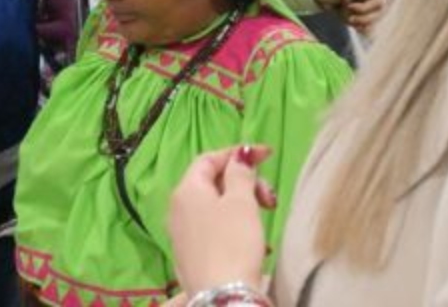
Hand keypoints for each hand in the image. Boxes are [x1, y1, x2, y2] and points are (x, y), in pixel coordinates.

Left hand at [168, 146, 271, 295]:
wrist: (222, 295)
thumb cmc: (232, 244)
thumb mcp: (240, 203)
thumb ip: (240, 174)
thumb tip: (239, 155)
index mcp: (186, 190)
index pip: (209, 158)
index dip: (238, 154)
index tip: (267, 155)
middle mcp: (177, 208)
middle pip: (212, 182)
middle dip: (244, 183)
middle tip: (270, 200)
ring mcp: (181, 232)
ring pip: (214, 206)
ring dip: (243, 205)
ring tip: (265, 219)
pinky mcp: (191, 253)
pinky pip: (213, 227)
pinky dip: (234, 225)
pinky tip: (254, 241)